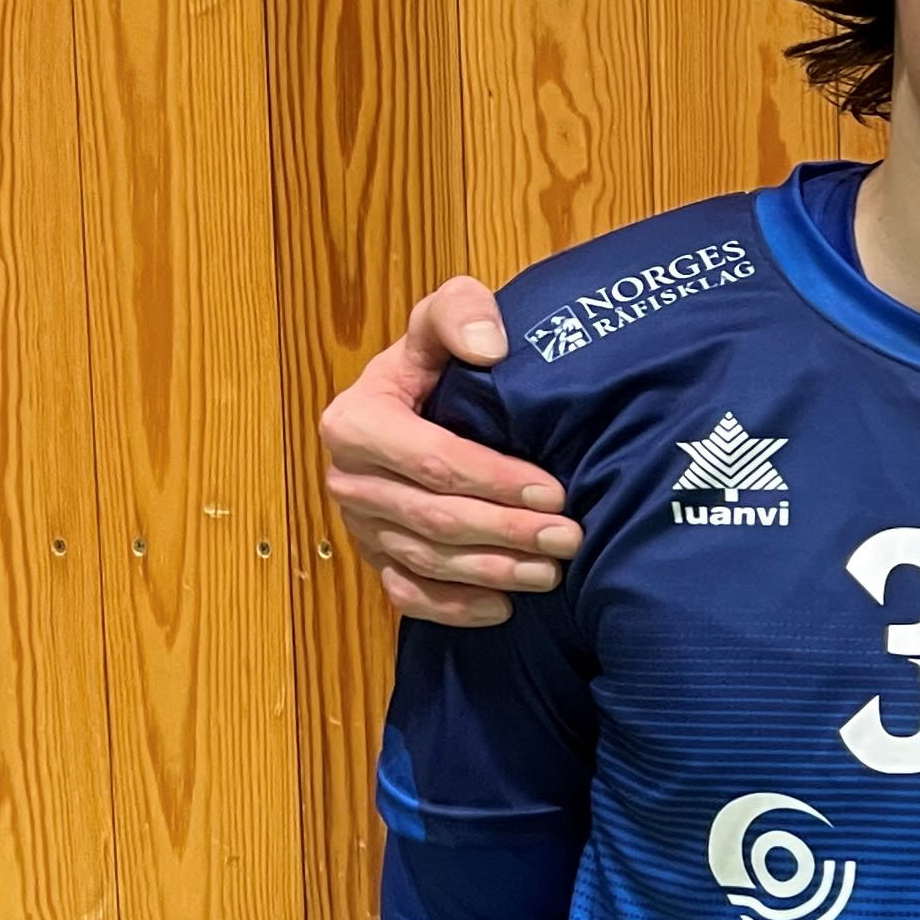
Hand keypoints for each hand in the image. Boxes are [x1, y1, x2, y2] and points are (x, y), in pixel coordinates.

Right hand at [318, 276, 580, 626]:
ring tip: (553, 572)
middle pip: (434, 517)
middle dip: (506, 532)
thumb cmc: (438, 357)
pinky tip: (502, 607)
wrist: (419, 396)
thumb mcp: (446, 313)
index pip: (432, 461)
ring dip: (492, 571)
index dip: (495, 480)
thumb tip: (487, 348)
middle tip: (569, 537)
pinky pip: (406, 594)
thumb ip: (460, 312)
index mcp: (357, 421)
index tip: (553, 491)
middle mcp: (350, 478)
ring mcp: (360, 523)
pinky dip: (453, 607)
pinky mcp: (375, 555)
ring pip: (426, 560)